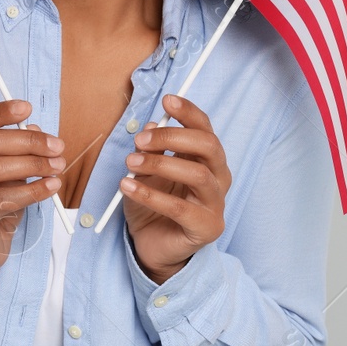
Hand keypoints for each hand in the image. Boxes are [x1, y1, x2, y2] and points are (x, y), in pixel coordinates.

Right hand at [0, 99, 64, 286]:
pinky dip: (33, 191)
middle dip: (27, 141)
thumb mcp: (2, 173)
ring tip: (57, 166)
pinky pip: (3, 199)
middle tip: (56, 146)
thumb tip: (35, 128)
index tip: (27, 108)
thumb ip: (14, 150)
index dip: (0, 112)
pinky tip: (51, 186)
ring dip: (33, 164)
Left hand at [120, 93, 229, 282]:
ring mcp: (216, 204)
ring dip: (160, 165)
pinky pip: (180, 208)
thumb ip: (151, 149)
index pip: (205, 129)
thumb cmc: (153, 204)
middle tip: (140, 140)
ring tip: (130, 164)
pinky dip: (151, 195)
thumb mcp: (146, 171)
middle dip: (172, 138)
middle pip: (208, 147)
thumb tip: (152, 126)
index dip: (189, 112)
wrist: (153, 245)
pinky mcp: (207, 228)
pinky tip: (128, 187)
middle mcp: (218, 178)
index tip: (167, 100)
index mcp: (207, 160)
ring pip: (198, 175)